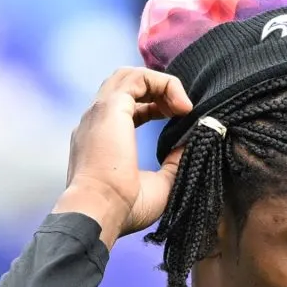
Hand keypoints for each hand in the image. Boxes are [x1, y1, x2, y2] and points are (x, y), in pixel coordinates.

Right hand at [53, 67, 192, 247]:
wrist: (99, 211)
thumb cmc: (124, 208)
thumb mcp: (159, 185)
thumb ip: (173, 163)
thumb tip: (191, 145)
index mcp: (100, 139)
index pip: (125, 107)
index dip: (154, 106)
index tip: (177, 118)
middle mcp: (95, 121)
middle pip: (125, 84)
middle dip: (157, 90)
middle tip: (181, 110)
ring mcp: (99, 112)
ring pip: (130, 75)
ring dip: (161, 84)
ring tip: (183, 106)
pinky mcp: (110, 107)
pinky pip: (138, 78)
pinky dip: (164, 84)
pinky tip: (181, 107)